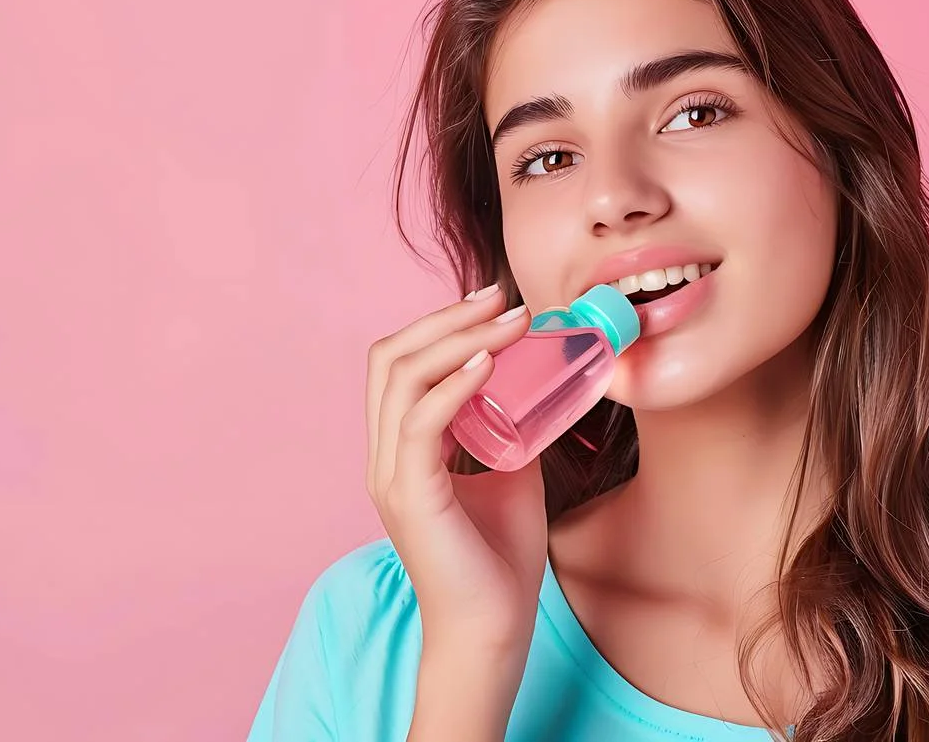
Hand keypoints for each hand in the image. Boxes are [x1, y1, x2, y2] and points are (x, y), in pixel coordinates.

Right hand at [365, 282, 548, 647]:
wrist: (492, 630)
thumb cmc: (499, 560)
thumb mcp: (511, 472)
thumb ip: (512, 428)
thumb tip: (543, 379)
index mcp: (400, 451)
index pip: (399, 365)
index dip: (439, 325)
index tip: (492, 302)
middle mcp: (385, 457)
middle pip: (389, 358)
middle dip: (444, 318)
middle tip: (499, 297)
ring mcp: (391, 476)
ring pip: (400, 379)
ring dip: (456, 339)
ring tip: (506, 320)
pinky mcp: (411, 496)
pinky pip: (421, 422)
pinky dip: (454, 384)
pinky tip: (488, 362)